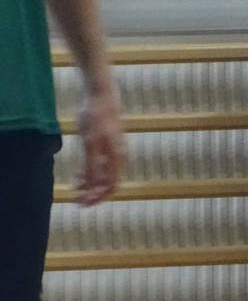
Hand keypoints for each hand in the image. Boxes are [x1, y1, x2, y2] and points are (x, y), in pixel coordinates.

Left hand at [75, 88, 124, 206]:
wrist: (101, 96)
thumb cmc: (95, 118)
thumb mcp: (89, 144)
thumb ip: (91, 167)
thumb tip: (91, 188)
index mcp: (116, 159)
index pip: (112, 187)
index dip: (98, 198)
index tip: (82, 204)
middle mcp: (118, 157)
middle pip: (109, 183)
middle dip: (93, 194)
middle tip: (76, 200)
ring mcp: (114, 151)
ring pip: (104, 175)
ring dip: (91, 185)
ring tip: (74, 188)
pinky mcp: (108, 145)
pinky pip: (101, 166)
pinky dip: (91, 173)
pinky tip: (79, 175)